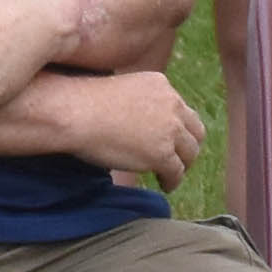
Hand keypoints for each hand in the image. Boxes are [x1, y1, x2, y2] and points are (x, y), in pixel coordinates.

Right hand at [70, 72, 200, 184]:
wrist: (77, 113)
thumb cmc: (82, 103)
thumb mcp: (119, 90)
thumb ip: (134, 101)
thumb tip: (127, 117)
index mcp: (161, 85)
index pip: (179, 108)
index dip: (177, 126)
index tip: (170, 138)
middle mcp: (172, 104)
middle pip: (194, 129)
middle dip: (188, 144)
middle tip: (180, 158)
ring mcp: (169, 129)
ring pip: (190, 151)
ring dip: (184, 164)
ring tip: (173, 174)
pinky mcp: (161, 153)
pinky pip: (176, 171)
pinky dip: (173, 180)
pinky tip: (166, 185)